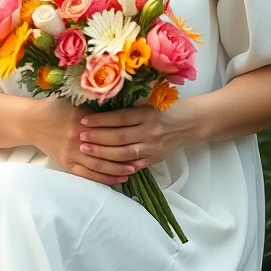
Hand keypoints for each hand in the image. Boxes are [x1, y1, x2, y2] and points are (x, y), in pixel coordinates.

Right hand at [30, 98, 138, 185]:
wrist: (32, 121)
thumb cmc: (55, 108)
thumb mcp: (76, 101)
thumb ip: (96, 107)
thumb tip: (121, 109)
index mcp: (82, 121)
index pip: (108, 131)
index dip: (124, 137)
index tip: (138, 139)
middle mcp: (77, 139)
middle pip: (106, 152)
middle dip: (124, 157)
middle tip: (140, 159)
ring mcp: (71, 153)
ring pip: (98, 166)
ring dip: (116, 170)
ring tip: (132, 171)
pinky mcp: (66, 163)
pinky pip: (87, 175)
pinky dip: (102, 178)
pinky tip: (115, 179)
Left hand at [77, 102, 193, 172]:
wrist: (190, 122)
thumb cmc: (166, 108)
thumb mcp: (148, 103)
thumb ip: (128, 109)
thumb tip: (99, 109)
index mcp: (147, 114)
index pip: (119, 118)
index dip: (100, 120)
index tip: (83, 120)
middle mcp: (150, 131)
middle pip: (119, 137)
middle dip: (97, 138)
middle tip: (79, 137)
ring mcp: (153, 147)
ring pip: (124, 153)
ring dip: (103, 153)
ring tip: (86, 150)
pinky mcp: (155, 159)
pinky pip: (134, 165)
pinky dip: (118, 167)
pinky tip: (103, 166)